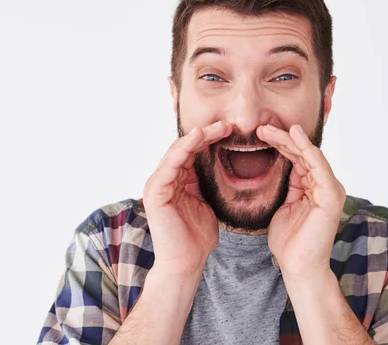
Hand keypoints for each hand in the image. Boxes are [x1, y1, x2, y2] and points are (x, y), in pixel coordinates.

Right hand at [143, 121, 232, 276]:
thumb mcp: (206, 203)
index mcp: (176, 181)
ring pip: (178, 151)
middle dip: (206, 134)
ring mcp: (158, 184)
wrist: (186, 263)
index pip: (192, 152)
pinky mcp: (156, 191)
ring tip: (218, 127)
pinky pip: (170, 164)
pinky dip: (183, 148)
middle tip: (227, 124)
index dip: (210, 139)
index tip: (231, 131)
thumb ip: (206, 184)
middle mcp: (164, 179)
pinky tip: (197, 137)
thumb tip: (220, 167)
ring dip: (198, 137)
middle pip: (185, 147)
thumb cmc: (196, 237)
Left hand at [257, 124, 345, 280]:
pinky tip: (295, 137)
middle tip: (261, 128)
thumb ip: (287, 187)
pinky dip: (307, 149)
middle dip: (282, 138)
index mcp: (313, 187)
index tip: (259, 135)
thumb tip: (279, 168)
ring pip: (309, 155)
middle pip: (303, 154)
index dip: (280, 144)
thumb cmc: (290, 241)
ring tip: (270, 130)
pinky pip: (318, 166)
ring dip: (290, 140)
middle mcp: (323, 185)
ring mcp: (330, 190)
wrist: (298, 266)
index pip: (297, 159)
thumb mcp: (283, 206)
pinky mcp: (331, 196)